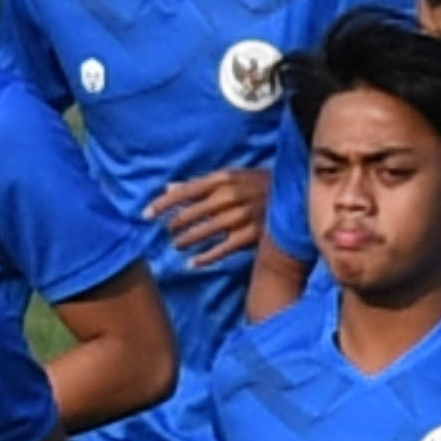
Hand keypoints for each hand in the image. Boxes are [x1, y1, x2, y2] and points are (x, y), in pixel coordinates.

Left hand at [146, 167, 272, 266]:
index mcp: (223, 178)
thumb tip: (168, 188)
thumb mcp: (231, 177)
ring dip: (186, 241)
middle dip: (174, 226)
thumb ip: (200, 184)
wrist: (295, 197)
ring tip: (178, 246)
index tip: (145, 215)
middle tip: (169, 233)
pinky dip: (205, 258)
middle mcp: (230, 196)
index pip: (185, 192)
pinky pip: (221, 250)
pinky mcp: (251, 235)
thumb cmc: (258, 185)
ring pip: (203, 233)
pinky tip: (193, 263)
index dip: (163, 204)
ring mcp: (241, 216)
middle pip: (191, 214)